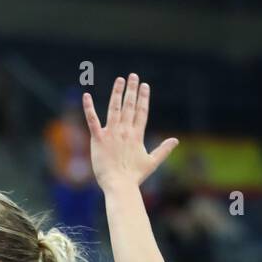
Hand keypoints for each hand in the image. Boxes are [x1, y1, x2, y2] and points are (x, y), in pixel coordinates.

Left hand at [82, 74, 177, 191]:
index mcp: (137, 135)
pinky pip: (92, 120)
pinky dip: (89, 108)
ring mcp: (111, 134)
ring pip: (114, 108)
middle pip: (129, 106)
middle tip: (133, 76)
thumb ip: (163, 150)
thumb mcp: (152, 162)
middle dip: (132, 90)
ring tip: (120, 80)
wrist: (120, 185)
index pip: (141, 112)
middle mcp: (125, 131)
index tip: (144, 85)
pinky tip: (86, 96)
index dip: (143, 98)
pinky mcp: (98, 139)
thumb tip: (176, 140)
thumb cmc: (134, 177)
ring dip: (117, 93)